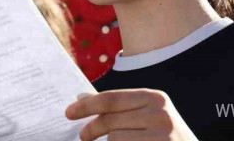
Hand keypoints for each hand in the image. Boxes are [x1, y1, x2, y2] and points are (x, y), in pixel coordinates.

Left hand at [65, 89, 197, 140]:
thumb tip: (82, 97)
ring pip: (115, 140)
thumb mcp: (147, 116)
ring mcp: (162, 136)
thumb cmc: (164, 138)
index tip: (69, 112)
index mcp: (155, 98)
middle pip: (110, 121)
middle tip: (82, 136)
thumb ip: (118, 107)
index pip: (112, 99)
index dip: (87, 106)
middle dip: (91, 129)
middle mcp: (160, 115)